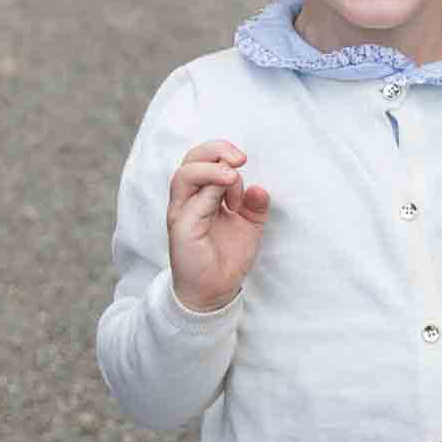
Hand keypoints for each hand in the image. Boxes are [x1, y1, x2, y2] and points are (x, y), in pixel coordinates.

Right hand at [167, 140, 270, 312]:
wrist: (216, 290)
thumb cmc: (227, 256)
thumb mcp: (250, 225)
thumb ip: (255, 205)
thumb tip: (259, 187)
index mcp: (201, 194)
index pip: (203, 159)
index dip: (223, 153)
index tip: (244, 160)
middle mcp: (188, 200)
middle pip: (190, 160)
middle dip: (215, 150)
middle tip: (240, 159)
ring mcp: (182, 213)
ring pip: (184, 175)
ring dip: (212, 169)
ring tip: (233, 175)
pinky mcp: (183, 229)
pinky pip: (192, 203)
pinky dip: (211, 192)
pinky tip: (231, 199)